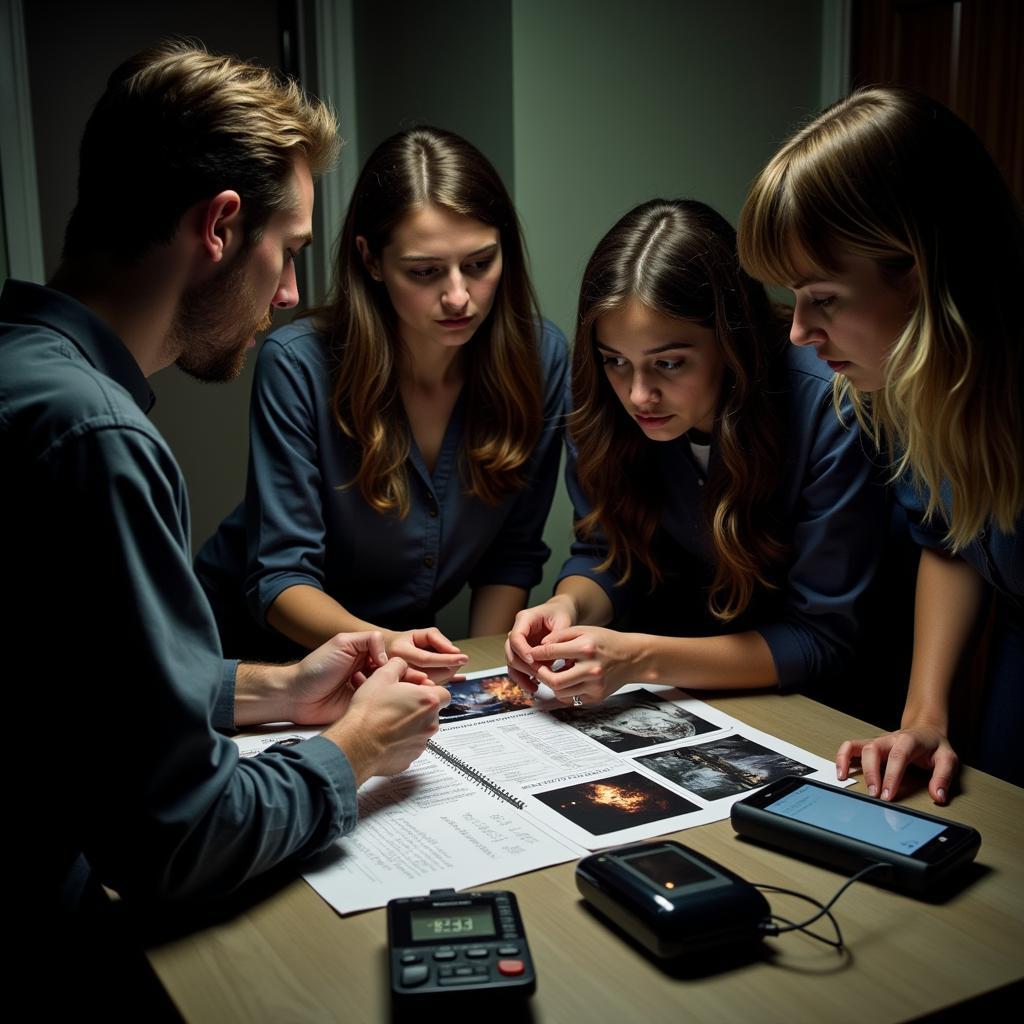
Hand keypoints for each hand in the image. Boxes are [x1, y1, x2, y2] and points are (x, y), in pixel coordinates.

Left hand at [286, 631, 428, 724]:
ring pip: (390, 692)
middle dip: (408, 680)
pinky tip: (397, 707)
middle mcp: (367, 672)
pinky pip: (380, 706)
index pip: (392, 657)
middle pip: (395, 675)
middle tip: (421, 685)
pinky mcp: (361, 708)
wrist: (296, 696)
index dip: (404, 664)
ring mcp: (365, 691)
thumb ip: (368, 640)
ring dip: (401, 694)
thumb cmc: (315, 668)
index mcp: (364, 654)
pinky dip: (389, 707)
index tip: (414, 670)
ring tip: (412, 697)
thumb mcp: (342, 642)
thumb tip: (387, 655)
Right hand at [326, 656, 451, 781]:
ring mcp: (421, 743)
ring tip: (388, 720)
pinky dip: (401, 741)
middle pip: (433, 713)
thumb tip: (402, 664)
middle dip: (419, 708)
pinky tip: (385, 735)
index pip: (445, 694)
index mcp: (428, 701)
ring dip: (410, 725)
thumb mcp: (382, 676)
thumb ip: (398, 665)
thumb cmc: (369, 712)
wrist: (355, 743)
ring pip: (422, 730)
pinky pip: (410, 746)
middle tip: (399, 704)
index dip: (431, 691)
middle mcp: (430, 723)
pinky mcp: (410, 758)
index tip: (417, 692)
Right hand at [387, 627, 466, 683]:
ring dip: (447, 675)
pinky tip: (456, 677)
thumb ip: (437, 639)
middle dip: (450, 668)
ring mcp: (403, 685)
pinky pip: (433, 691)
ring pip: (434, 685)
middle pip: (432, 675)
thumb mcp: (420, 634)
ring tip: (446, 664)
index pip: (426, 659)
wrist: (388, 658)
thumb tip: (454, 651)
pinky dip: (446, 683)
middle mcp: (398, 670)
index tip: (463, 658)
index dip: (446, 658)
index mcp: (399, 653)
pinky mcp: (411, 694)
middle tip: (460, 660)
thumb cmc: (408, 644)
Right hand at [504, 596, 576, 689]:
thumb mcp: (563, 622)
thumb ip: (556, 637)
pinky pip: (518, 667)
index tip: (532, 661)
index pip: (515, 637)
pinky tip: (534, 686)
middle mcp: (518, 630)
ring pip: (512, 662)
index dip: (522, 650)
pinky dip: (524, 678)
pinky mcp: (522, 652)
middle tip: (539, 675)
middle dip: (522, 666)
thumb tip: (548, 651)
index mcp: (524, 619)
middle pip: (510, 651)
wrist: (560, 613)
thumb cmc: (560, 614)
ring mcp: (519, 642)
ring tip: (534, 687)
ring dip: (521, 676)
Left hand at [526, 626, 644, 705]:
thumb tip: (540, 646)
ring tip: (552, 673)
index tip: (530, 653)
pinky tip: (566, 681)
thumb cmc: (607, 642)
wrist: (632, 658)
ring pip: (560, 692)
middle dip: (541, 674)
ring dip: (551, 684)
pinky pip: (571, 699)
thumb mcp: (585, 630)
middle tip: (538, 668)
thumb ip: (561, 636)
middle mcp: (591, 669)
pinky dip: (564, 692)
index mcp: (586, 648)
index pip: (552, 652)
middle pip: (553, 680)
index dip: (536, 653)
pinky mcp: (596, 697)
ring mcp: (594, 686)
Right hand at [836, 724, 958, 804]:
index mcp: (909, 740)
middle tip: (873, 794)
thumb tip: (938, 796)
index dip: (891, 776)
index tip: (888, 795)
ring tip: (845, 780)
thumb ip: (943, 777)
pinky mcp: (870, 746)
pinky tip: (841, 772)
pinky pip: (850, 747)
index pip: (898, 756)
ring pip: (858, 746)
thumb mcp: (947, 759)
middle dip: (870, 773)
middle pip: (873, 750)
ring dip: (849, 762)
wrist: (925, 731)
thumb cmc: (934, 746)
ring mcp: (877, 741)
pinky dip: (841, 758)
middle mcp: (889, 739)